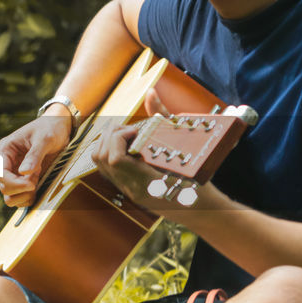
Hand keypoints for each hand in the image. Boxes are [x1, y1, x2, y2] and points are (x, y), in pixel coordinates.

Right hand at [0, 114, 71, 207]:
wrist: (58, 126)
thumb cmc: (50, 128)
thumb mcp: (45, 139)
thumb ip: (34, 155)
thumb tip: (24, 172)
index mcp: (4, 150)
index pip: (1, 175)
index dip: (15, 184)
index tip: (32, 184)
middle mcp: (5, 162)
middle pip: (4, 188)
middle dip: (21, 189)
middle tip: (37, 179)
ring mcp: (13, 172)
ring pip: (9, 196)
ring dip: (24, 196)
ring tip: (37, 182)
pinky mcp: (22, 179)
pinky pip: (19, 197)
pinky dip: (28, 198)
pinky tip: (38, 186)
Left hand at [91, 89, 214, 216]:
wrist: (201, 210)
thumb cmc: (198, 181)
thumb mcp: (186, 147)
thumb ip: (164, 116)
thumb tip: (150, 92)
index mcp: (146, 181)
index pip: (115, 158)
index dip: (120, 138)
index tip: (138, 130)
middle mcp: (132, 188)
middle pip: (102, 158)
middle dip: (112, 135)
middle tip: (132, 129)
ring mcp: (127, 190)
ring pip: (100, 163)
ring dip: (109, 142)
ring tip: (130, 135)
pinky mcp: (127, 189)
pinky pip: (107, 168)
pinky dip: (111, 150)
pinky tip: (130, 145)